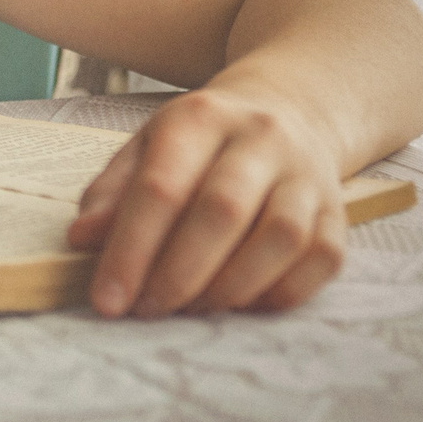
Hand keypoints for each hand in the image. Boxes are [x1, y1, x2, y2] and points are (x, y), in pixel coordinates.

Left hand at [66, 85, 349, 317]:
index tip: (107, 299)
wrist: (288, 111)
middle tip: (147, 310)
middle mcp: (260, 139)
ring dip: (229, 288)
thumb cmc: (200, 144)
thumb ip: (112, 193)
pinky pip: (319, 260)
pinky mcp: (339, 212)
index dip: (131, 249)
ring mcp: (307, 175)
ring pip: (280, 238)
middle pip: (223, 211)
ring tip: (190, 308)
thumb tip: (82, 240)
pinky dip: (279, 293)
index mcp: (200, 117)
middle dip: (178, 274)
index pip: (161, 187)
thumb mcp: (146, 149)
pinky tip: (242, 304)